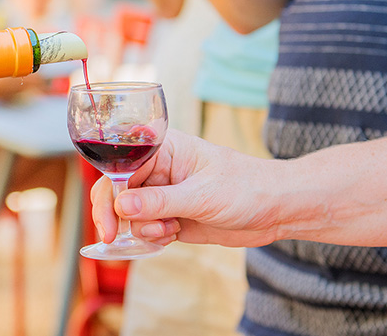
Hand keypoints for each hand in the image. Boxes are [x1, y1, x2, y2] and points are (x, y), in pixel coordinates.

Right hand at [89, 129, 282, 247]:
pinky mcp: (170, 216)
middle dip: (117, 216)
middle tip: (115, 237)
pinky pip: (145, 228)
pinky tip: (174, 235)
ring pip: (130, 214)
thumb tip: (121, 205)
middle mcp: (158, 169)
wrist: (277, 210)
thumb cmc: (246, 188)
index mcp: (162, 149)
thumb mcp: (202, 196)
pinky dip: (152, 237)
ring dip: (143, 228)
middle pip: (117, 191)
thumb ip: (160, 202)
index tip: (109, 221)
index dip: (109, 193)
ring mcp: (163, 194)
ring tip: (170, 230)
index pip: (121, 167)